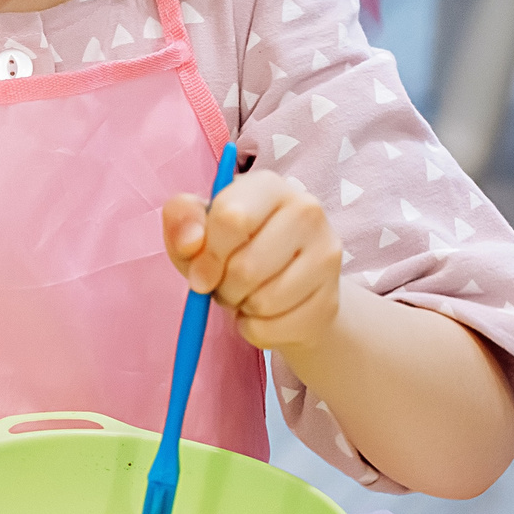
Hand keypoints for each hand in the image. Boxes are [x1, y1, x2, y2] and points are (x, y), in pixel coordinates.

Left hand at [162, 169, 343, 352]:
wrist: (281, 288)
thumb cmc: (230, 250)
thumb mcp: (196, 230)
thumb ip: (182, 220)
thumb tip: (191, 241)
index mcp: (268, 185)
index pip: (231, 218)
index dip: (207, 254)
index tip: (198, 272)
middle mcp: (306, 211)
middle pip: (246, 267)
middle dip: (222, 286)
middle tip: (223, 284)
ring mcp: (327, 254)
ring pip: (264, 301)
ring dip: (241, 307)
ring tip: (245, 294)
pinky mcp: (332, 298)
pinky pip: (277, 327)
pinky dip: (257, 329)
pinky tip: (264, 312)